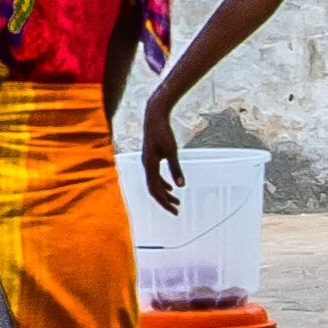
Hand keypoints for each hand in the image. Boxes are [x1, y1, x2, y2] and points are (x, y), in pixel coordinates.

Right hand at [141, 90, 183, 214]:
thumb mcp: (172, 150)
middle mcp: (146, 166)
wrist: (154, 117)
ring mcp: (147, 163)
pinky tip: (172, 187)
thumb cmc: (163, 132)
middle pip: (154, 190)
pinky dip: (163, 184)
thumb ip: (176, 168)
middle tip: (177, 210)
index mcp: (149, 166)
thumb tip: (181, 186)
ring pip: (154, 184)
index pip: (155, 190)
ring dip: (165, 193)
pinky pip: (155, 177)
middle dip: (165, 201)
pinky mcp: (150, 159)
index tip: (175, 210)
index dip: (165, 202)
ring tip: (176, 201)